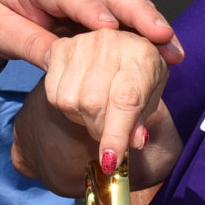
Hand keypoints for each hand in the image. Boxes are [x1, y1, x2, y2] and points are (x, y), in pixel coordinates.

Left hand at [0, 0, 181, 72]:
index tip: (111, 29)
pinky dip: (146, 30)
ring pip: (126, 1)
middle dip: (140, 15)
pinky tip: (166, 51)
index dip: (91, 10)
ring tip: (175, 51)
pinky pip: (125, 12)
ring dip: (152, 24)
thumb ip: (29, 45)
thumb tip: (60, 69)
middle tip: (165, 38)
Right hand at [40, 29, 169, 173]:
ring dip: (83, 118)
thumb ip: (142, 120)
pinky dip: (67, 107)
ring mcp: (83, 42)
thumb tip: (136, 141)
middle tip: (109, 134)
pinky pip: (54, 94)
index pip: (125, 100)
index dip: (116, 134)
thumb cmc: (139, 79)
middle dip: (100, 130)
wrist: (122, 53)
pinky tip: (81, 98)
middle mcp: (111, 42)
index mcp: (143, 54)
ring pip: (71, 102)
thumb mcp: (150, 99)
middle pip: (94, 104)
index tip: (110, 161)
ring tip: (98, 111)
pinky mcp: (61, 47)